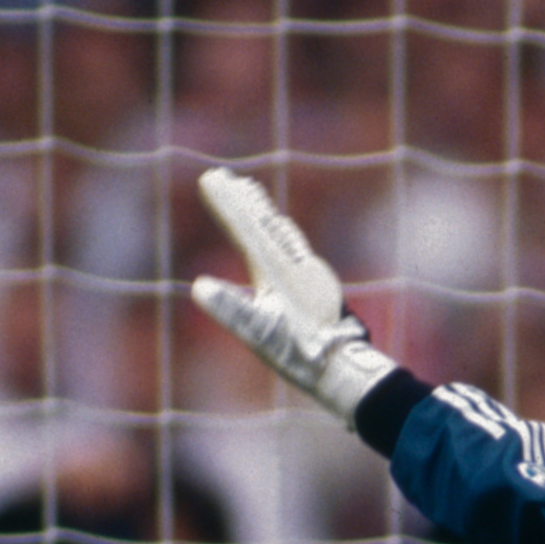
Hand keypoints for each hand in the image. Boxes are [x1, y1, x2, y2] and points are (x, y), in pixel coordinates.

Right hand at [189, 168, 395, 425]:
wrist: (344, 368)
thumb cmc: (300, 356)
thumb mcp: (260, 335)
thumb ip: (232, 310)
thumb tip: (200, 287)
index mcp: (278, 272)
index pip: (246, 229)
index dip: (227, 203)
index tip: (211, 177)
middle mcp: (296, 265)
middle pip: (264, 224)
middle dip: (242, 200)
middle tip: (223, 176)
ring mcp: (310, 273)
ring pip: (281, 232)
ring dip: (262, 212)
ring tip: (249, 192)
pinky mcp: (317, 284)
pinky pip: (294, 246)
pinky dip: (281, 230)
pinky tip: (282, 232)